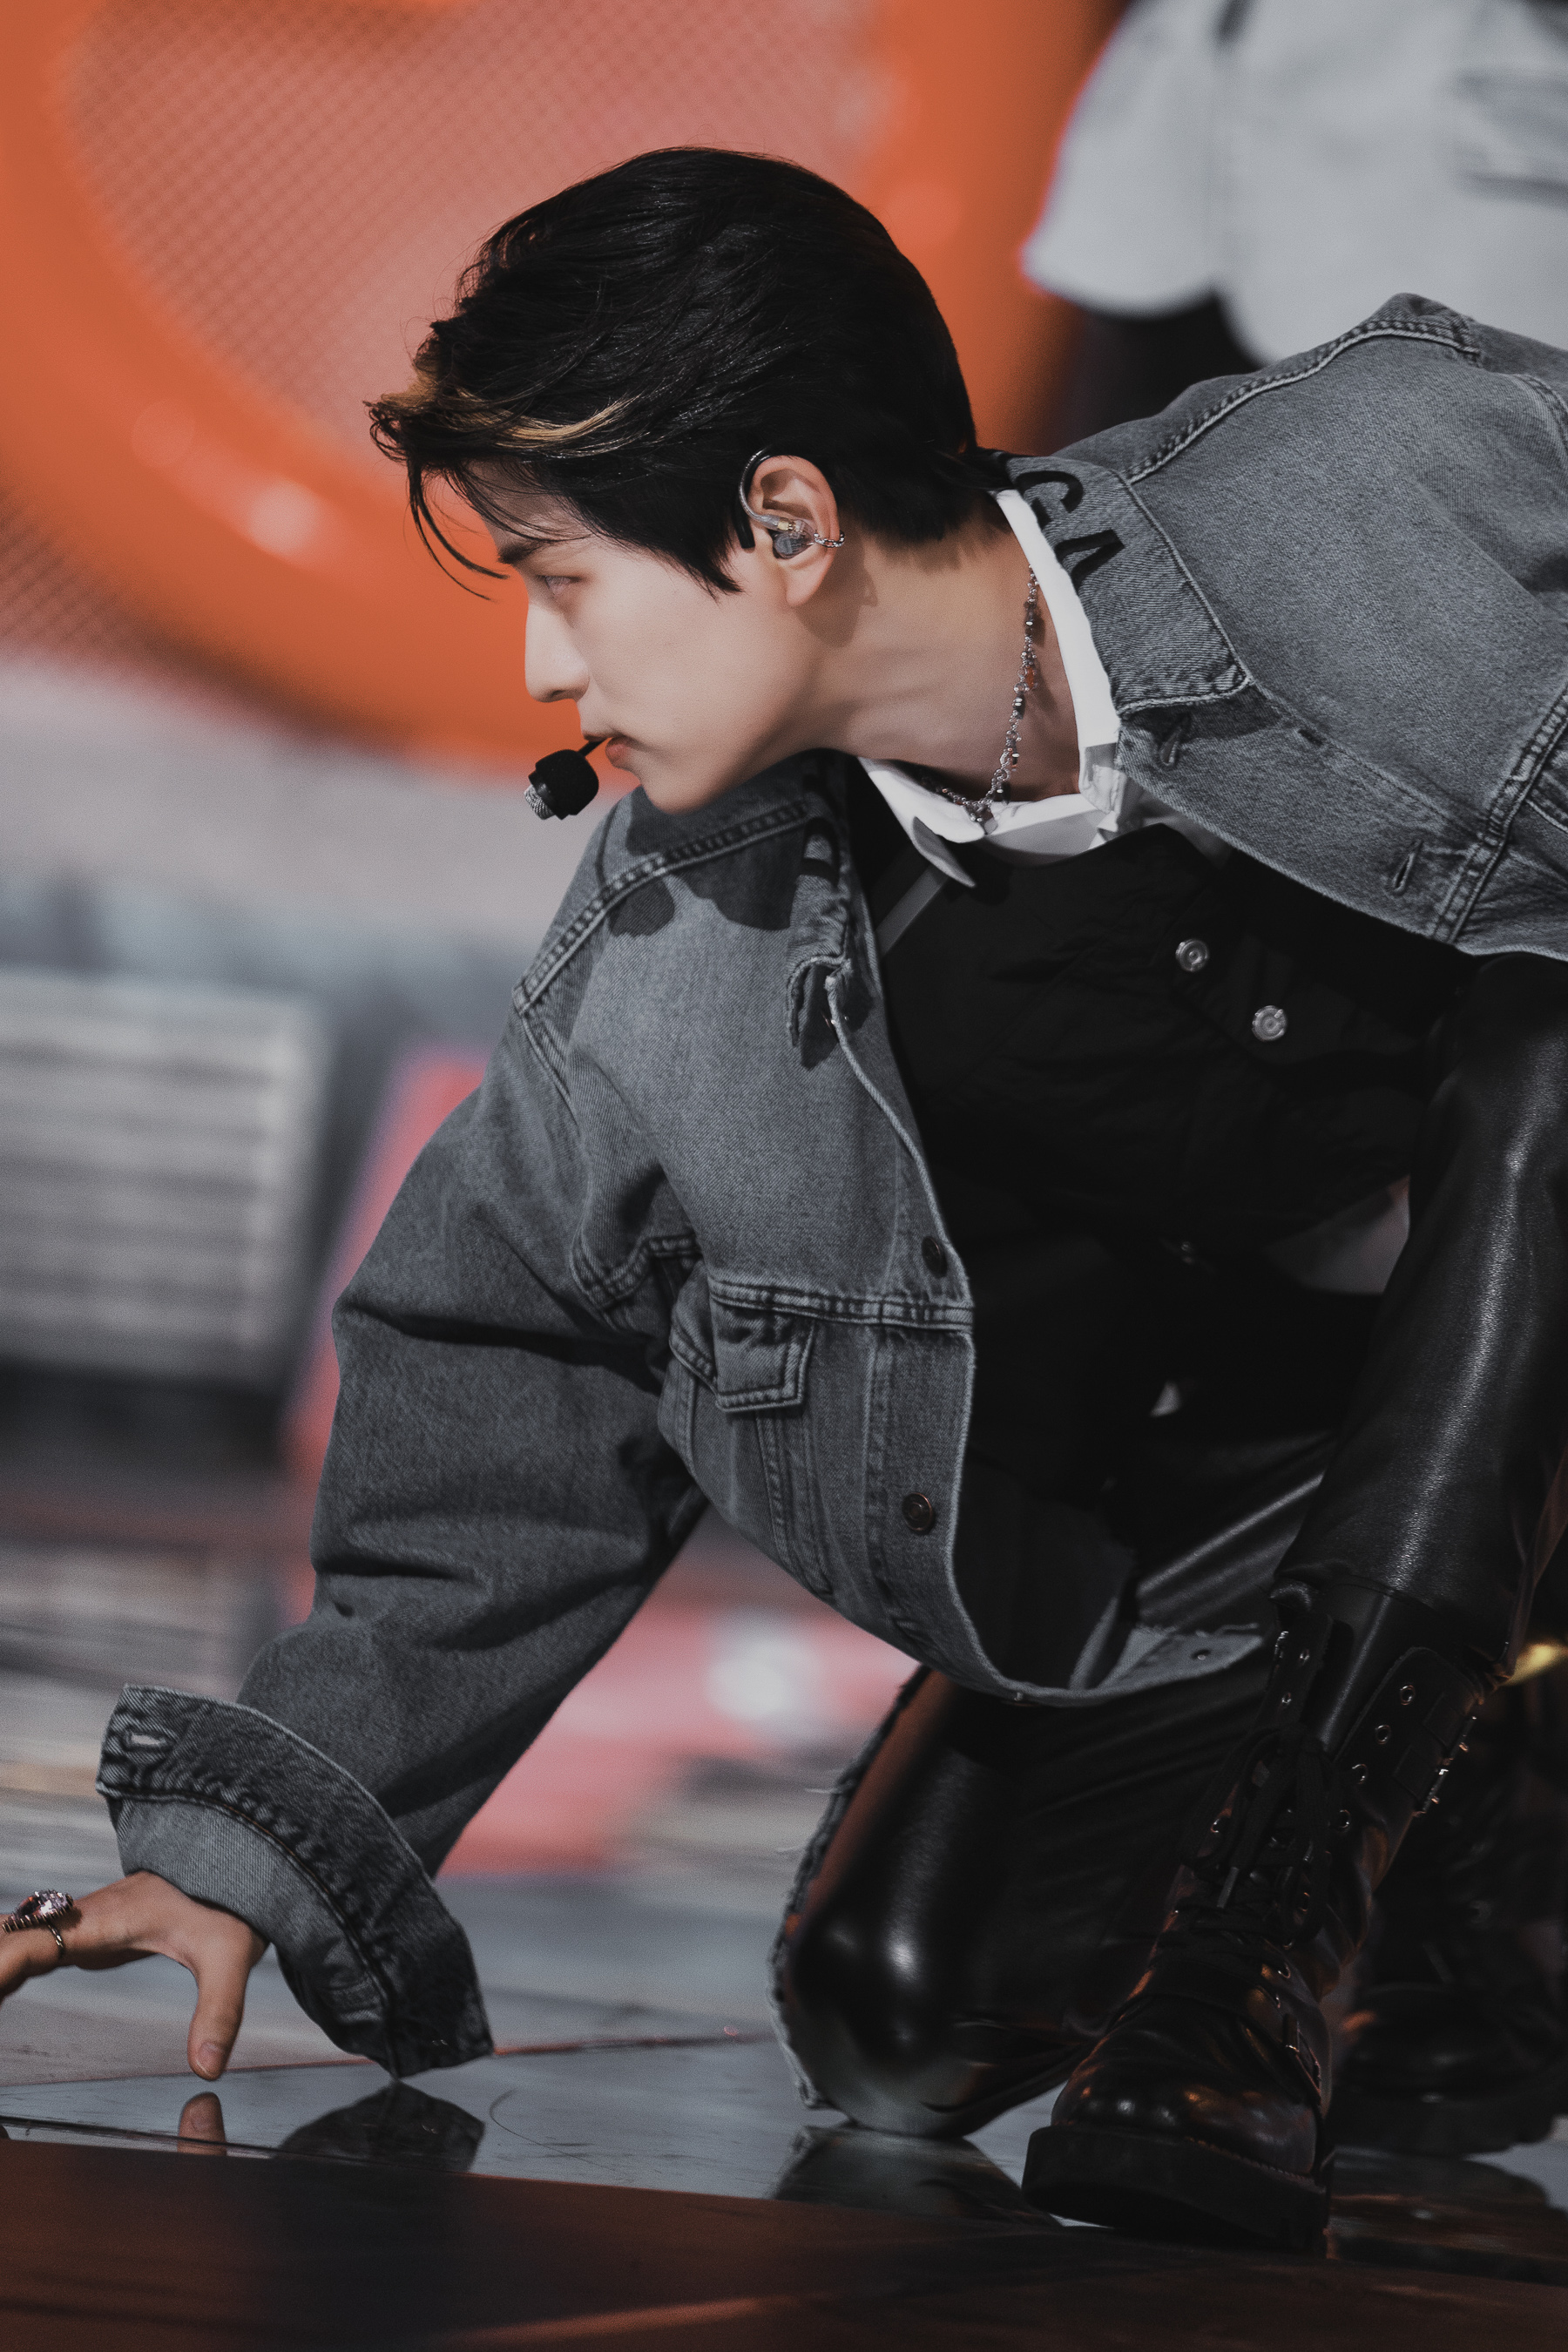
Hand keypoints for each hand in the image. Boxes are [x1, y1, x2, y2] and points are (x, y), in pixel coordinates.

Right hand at [0, 1872, 265, 2079]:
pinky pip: (24, 1951)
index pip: (34, 1943)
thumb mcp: (231, 1955)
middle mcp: (80, 1919)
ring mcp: (77, 1925)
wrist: (237, 1854)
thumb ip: (220, 2009)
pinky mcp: (80, 1936)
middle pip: (7, 1941)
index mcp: (103, 1921)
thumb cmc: (230, 1900)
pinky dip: (0, 1969)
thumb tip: (208, 2068)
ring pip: (10, 1943)